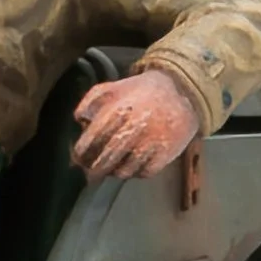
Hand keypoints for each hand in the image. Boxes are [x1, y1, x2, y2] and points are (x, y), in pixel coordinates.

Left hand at [72, 70, 201, 179]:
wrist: (182, 91)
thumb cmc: (141, 91)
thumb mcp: (111, 88)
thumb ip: (89, 102)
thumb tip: (80, 122)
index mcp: (116, 113)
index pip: (90, 142)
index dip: (80, 154)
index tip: (78, 158)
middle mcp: (132, 131)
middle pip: (104, 162)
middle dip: (93, 169)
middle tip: (90, 172)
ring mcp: (150, 145)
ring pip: (123, 172)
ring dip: (113, 172)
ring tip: (111, 168)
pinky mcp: (165, 154)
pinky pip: (143, 173)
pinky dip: (135, 173)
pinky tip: (131, 166)